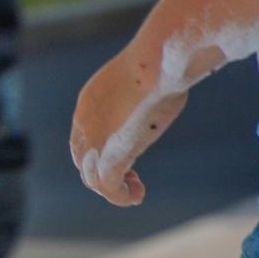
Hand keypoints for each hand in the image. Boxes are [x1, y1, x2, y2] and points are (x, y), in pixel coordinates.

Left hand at [70, 51, 188, 205]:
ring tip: (135, 190)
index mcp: (89, 103)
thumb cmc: (162, 61)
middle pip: (83, 161)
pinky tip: (137, 194)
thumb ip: (150, 87)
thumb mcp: (149, 76)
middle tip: (134, 178)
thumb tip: (176, 73)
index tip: (127, 156)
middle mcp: (85, 123)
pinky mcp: (111, 153)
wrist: (158, 61)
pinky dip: (119, 196)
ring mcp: (95, 139)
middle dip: (104, 174)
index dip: (100, 154)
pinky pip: (106, 185)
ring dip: (113, 189)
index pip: (82, 138)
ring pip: (91, 178)